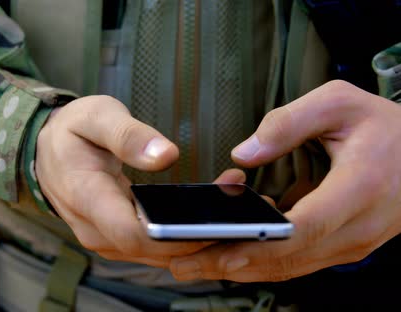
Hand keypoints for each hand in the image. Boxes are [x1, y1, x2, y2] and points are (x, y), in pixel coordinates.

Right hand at [36, 95, 244, 266]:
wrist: (46, 153)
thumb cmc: (71, 132)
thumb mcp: (95, 116)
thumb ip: (128, 135)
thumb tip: (166, 156)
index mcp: (86, 197)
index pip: (131, 233)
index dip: (174, 236)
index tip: (214, 222)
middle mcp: (95, 229)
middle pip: (151, 252)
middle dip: (198, 240)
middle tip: (244, 217)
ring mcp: (105, 239)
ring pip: (155, 255)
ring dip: (195, 240)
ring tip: (234, 213)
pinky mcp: (116, 240)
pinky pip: (152, 248)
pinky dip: (181, 238)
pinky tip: (210, 217)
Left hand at [170, 80, 400, 281]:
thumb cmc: (387, 128)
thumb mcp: (340, 103)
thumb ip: (289, 122)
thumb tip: (245, 152)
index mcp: (359, 188)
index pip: (303, 227)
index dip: (258, 243)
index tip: (219, 248)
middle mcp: (358, 227)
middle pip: (287, 258)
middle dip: (230, 263)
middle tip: (184, 263)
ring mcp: (352, 243)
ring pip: (289, 267)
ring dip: (239, 268)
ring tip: (194, 262)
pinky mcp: (343, 246)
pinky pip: (297, 261)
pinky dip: (259, 260)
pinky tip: (227, 252)